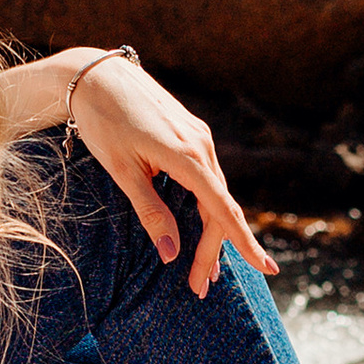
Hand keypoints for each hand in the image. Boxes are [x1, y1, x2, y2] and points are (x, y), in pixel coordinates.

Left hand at [66, 55, 277, 295]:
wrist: (96, 75)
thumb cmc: (104, 123)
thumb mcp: (123, 171)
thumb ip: (151, 212)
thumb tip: (171, 254)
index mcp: (187, 156)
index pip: (223, 209)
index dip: (245, 242)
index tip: (267, 269)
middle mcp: (202, 145)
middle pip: (219, 207)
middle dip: (213, 250)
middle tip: (199, 287)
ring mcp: (199, 136)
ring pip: (215, 193)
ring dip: (211, 230)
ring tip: (202, 269)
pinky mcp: (191, 132)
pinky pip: (207, 176)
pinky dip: (206, 206)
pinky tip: (200, 225)